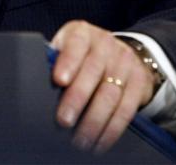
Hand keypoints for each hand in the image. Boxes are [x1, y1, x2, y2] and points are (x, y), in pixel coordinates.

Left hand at [51, 20, 155, 152]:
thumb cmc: (82, 54)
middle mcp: (105, 45)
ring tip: (80, 140)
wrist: (120, 52)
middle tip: (63, 121)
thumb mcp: (67, 47)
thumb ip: (54, 60)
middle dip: (77, 99)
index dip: (67, 62)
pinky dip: (112, 129)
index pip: (75, 44)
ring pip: (110, 95)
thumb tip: (37, 84)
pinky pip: (126, 109)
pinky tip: (100, 142)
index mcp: (82, 33)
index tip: (58, 81)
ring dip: (94, 122)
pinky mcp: (139, 82)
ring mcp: (125, 63)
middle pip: (92, 72)